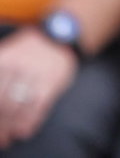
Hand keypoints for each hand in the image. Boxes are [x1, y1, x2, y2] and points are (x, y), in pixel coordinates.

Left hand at [0, 28, 77, 145]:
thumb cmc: (26, 51)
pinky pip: (39, 105)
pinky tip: (26, 131)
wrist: (58, 36)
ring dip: (13, 126)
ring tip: (9, 137)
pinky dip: (31, 120)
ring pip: (20, 106)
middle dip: (1, 123)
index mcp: (4, 60)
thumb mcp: (7, 54)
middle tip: (0, 138)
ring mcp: (37, 74)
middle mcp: (19, 66)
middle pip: (4, 102)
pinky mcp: (52, 81)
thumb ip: (0, 72)